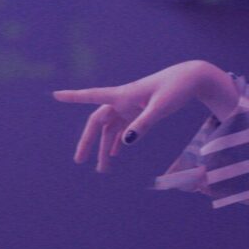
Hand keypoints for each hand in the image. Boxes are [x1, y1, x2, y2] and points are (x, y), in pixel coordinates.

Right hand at [53, 60, 214, 172]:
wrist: (193, 79)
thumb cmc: (176, 89)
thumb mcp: (161, 107)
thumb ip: (144, 124)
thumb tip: (125, 143)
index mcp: (124, 94)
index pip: (93, 95)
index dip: (74, 97)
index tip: (55, 95)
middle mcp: (123, 99)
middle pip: (99, 121)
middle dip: (88, 141)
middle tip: (79, 160)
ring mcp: (131, 106)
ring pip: (111, 128)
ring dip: (106, 147)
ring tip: (103, 169)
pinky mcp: (140, 110)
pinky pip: (124, 127)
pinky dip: (118, 140)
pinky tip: (116, 153)